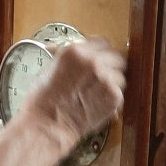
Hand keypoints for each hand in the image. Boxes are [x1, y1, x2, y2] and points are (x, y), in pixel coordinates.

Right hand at [26, 38, 125, 157]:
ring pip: (121, 77)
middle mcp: (92, 60)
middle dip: (111, 67)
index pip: (102, 42)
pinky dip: (111, 100)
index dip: (102, 53)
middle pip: (117, 57)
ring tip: (96, 95)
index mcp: (74, 50)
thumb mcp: (52, 67)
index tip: (101, 61)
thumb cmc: (44, 100)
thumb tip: (88, 56)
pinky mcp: (113, 95)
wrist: (47, 124)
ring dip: (113, 85)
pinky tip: (97, 104)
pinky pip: (120, 93)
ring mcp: (105, 78)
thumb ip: (74, 58)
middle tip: (102, 80)